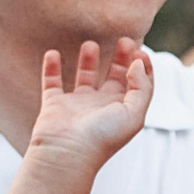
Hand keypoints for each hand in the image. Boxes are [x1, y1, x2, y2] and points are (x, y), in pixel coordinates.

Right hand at [0, 39, 152, 193]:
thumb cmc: (102, 137)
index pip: (137, 84)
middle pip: (115, 77)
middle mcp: (102, 106)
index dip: (142, 67)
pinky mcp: (55, 104)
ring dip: (89, 59)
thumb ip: (141, 87)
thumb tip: (138, 62)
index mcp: (123, 110)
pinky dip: (51, 67)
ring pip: (85, 77)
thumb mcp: (134, 113)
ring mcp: (78, 105)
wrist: (66, 154)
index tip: (140, 51)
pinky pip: (52, 82)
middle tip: (123, 39)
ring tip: (91, 44)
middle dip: (121, 58)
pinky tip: (53, 52)